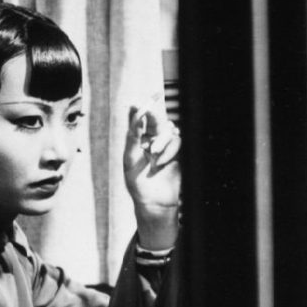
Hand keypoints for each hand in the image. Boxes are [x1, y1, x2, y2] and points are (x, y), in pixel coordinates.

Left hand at [123, 102, 180, 241]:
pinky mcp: (175, 153)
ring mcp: (164, 147)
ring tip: (154, 154)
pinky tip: (162, 161)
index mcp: (136, 142)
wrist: (154, 202)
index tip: (136, 103)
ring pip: (168, 131)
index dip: (137, 110)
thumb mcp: (130, 160)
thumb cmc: (137, 184)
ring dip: (161, 140)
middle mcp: (150, 141)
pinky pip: (176, 142)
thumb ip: (132, 139)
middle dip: (153, 116)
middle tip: (149, 111)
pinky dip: (170, 150)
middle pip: (155, 121)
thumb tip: (135, 118)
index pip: (137, 121)